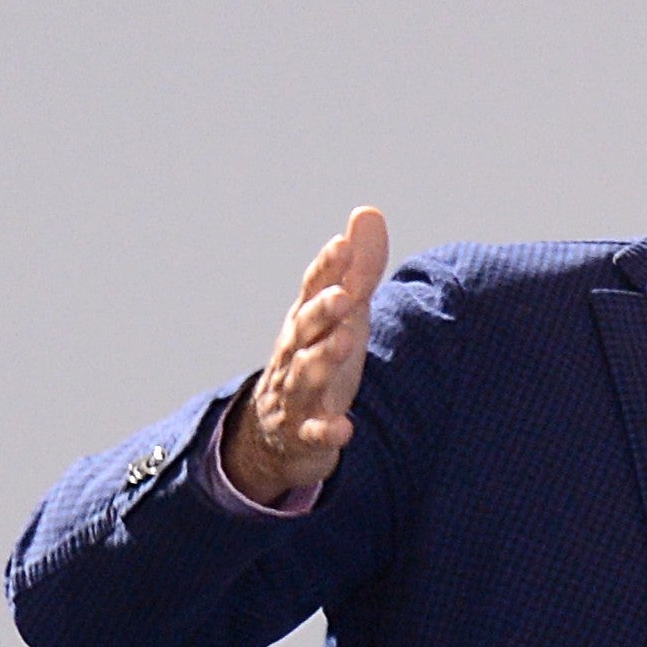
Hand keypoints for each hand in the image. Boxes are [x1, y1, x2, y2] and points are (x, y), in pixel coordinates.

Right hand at [220, 208, 389, 505]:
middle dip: (322, 311)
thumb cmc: (318, 357)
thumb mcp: (343, 314)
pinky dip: (326, 432)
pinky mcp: (305, 434)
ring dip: (324, 359)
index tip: (343, 244)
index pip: (313, 289)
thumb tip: (368, 212)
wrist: (278, 432)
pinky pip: (313, 434)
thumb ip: (359, 269)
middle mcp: (295, 352)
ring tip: (346, 342)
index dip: (328, 268)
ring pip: (305, 376)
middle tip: (344, 295)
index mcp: (306, 321)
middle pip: (306, 329)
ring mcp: (297, 394)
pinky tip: (344, 430)